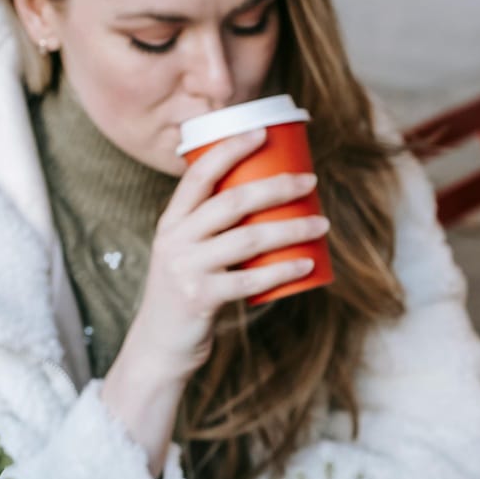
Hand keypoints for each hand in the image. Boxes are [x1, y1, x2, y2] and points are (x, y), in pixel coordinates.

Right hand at [123, 128, 328, 381]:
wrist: (158, 346)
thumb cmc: (185, 294)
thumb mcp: (187, 254)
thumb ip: (212, 231)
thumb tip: (267, 204)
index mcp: (171, 222)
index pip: (198, 175)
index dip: (229, 150)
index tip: (261, 132)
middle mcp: (174, 240)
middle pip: (231, 202)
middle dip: (276, 187)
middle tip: (310, 182)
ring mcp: (186, 269)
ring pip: (247, 239)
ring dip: (291, 229)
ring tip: (321, 225)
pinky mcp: (199, 298)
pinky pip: (250, 281)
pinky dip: (283, 271)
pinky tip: (307, 263)